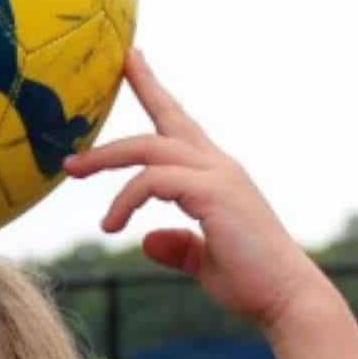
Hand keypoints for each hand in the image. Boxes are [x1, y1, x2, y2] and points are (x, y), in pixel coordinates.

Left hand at [63, 50, 333, 331]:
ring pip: (149, 148)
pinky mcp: (213, 192)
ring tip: (74, 174)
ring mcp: (218, 175)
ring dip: (106, 159)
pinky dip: (125, 198)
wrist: (287, 298)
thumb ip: (178, 247)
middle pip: (160, 122)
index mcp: (215, 174)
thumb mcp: (204, 261)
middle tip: (71, 153)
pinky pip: (153, 180)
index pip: (179, 122)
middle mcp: (218, 165)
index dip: (152, 89)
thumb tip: (147, 241)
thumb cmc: (251, 282)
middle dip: (114, 129)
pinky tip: (111, 225)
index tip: (130, 60)